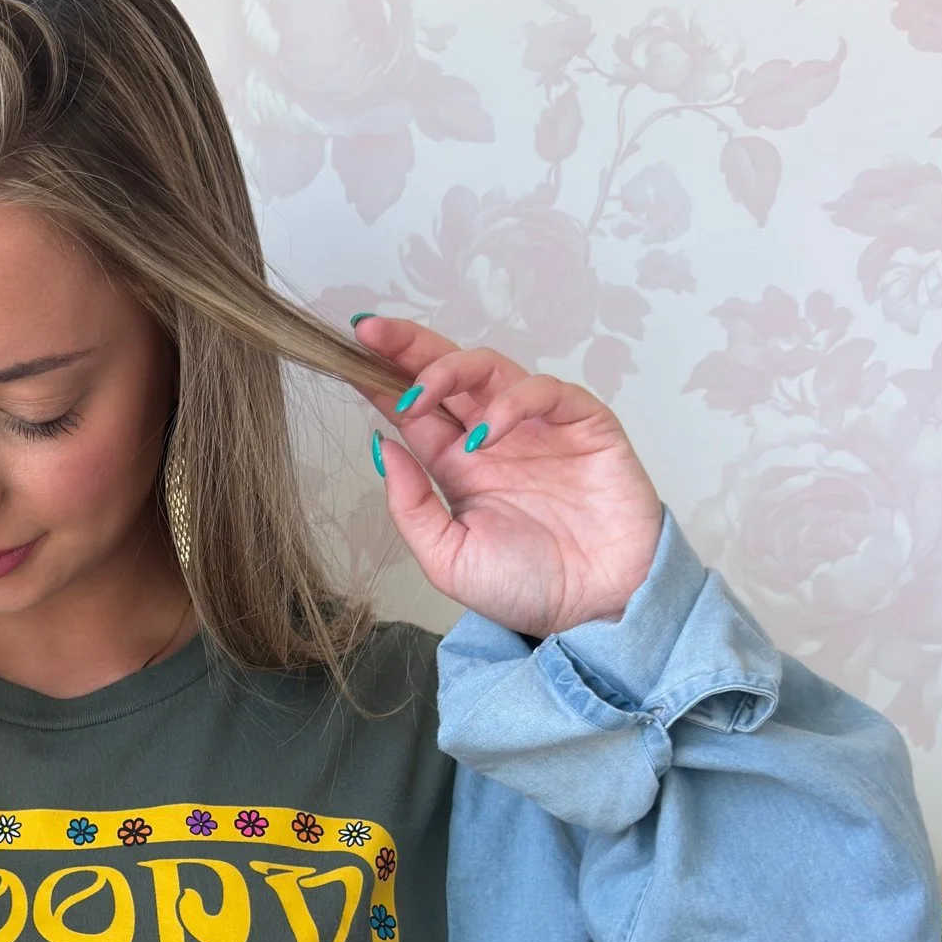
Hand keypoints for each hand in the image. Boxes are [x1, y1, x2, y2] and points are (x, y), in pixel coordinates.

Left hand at [350, 314, 663, 637]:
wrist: (594, 611)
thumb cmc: (525, 588)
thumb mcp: (447, 558)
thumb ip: (411, 506)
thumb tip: (381, 446)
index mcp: (457, 466)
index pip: (416, 410)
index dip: (382, 380)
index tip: (347, 356)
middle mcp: (493, 438)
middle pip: (446, 374)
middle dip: (407, 347)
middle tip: (370, 331)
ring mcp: (537, 427)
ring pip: (490, 368)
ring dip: (449, 369)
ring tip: (419, 394)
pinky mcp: (583, 424)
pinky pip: (544, 391)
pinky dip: (511, 402)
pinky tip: (485, 433)